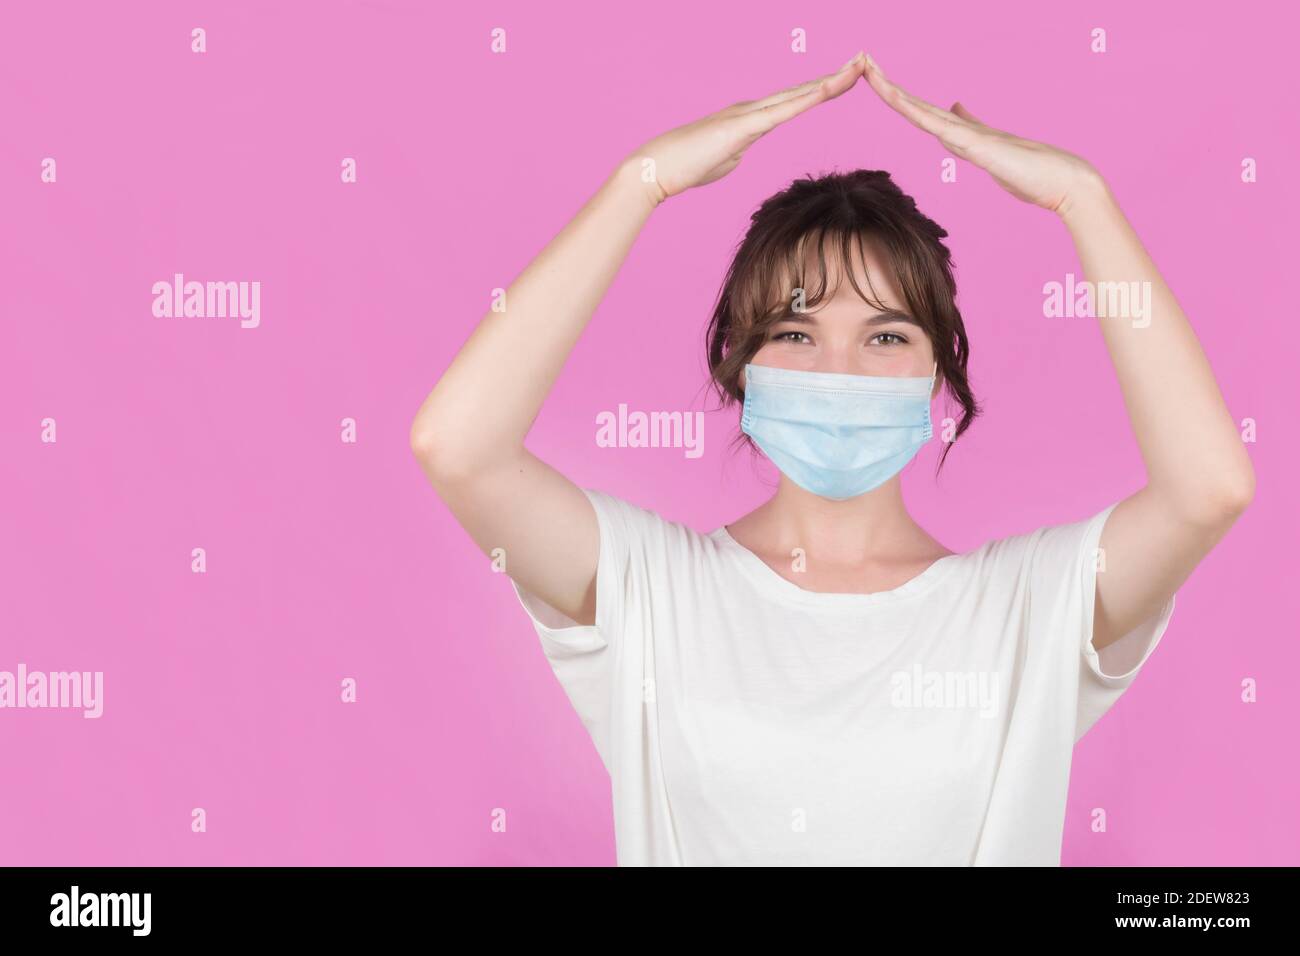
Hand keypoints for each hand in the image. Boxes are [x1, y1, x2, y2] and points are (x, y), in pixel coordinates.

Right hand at [628, 53, 866, 204]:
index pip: (794, 104)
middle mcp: (753, 110)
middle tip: (864, 61)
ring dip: (830, 82)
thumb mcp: (720, 162)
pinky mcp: (744, 126)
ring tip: (858, 67)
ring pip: (798, 95)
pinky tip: (830, 89)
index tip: (846, 81)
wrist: (656, 168)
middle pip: (803, 92)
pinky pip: (785, 111)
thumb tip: (741, 153)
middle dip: (835, 78)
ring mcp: (749, 115)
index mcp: (750, 120)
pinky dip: (810, 99)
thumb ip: (735, 153)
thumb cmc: (685, 168)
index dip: (821, 92)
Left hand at [861, 55, 1103, 215]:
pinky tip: (903, 105)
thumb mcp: (992, 153)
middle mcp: (963, 131)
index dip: (897, 99)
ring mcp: (972, 139)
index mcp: (962, 137)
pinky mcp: (982, 149)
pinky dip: (921, 116)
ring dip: (896, 94)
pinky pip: (944, 130)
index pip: (920, 114)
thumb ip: (972, 132)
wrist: (1068, 184)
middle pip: (915, 107)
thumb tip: (953, 110)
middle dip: (887, 86)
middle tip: (862, 61)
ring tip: (871, 72)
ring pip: (923, 112)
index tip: (875, 80)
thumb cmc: (1035, 175)